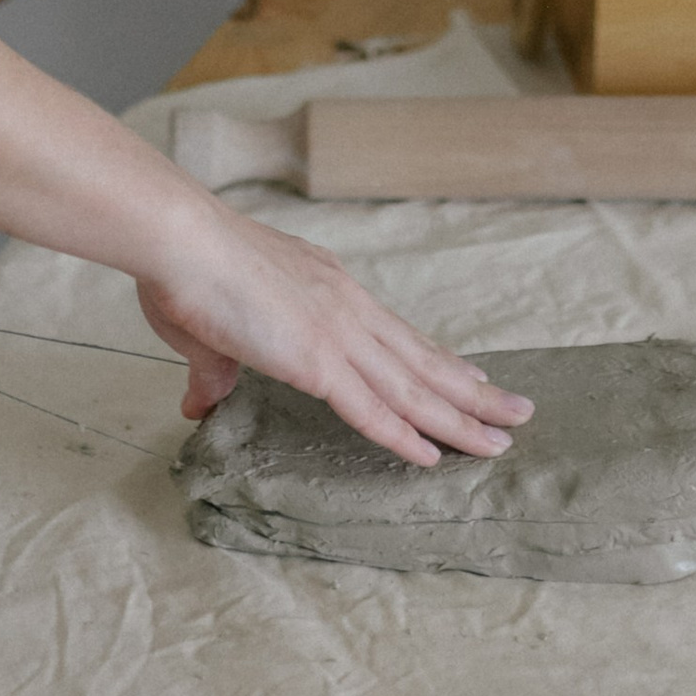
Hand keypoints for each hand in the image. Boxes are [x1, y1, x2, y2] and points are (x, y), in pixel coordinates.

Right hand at [134, 201, 533, 466]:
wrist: (179, 239)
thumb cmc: (185, 271)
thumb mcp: (206, 328)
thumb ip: (216, 368)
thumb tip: (201, 402)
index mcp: (326, 289)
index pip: (395, 335)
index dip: (436, 361)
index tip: (473, 377)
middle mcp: (345, 308)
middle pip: (421, 361)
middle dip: (472, 392)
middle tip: (517, 412)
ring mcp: (337, 334)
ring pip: (413, 388)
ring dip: (461, 418)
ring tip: (502, 440)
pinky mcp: (318, 360)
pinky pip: (372, 409)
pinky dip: (405, 435)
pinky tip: (433, 456)